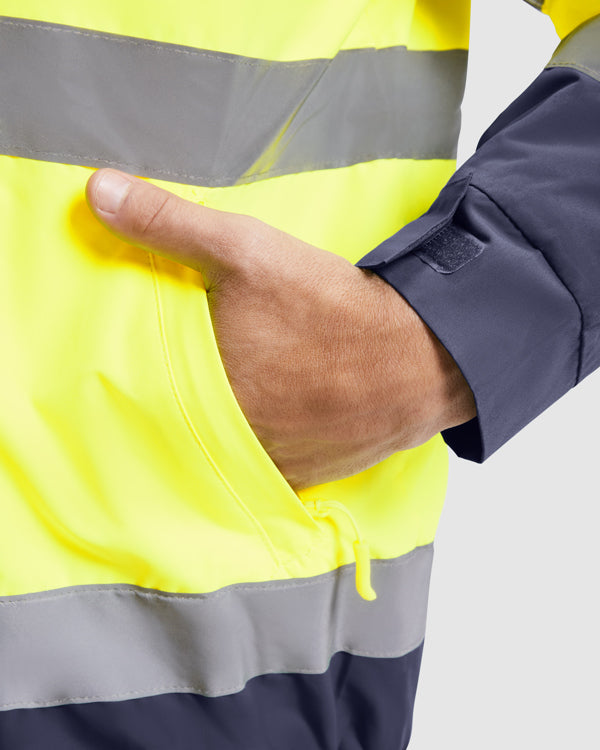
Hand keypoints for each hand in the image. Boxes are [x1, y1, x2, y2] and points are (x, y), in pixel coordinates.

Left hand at [86, 169, 475, 489]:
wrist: (420, 357)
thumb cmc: (330, 307)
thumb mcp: (247, 250)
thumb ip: (169, 223)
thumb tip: (98, 191)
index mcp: (199, 388)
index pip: (142, 387)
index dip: (144, 368)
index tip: (148, 355)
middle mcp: (227, 436)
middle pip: (183, 418)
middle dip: (183, 394)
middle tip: (201, 368)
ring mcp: (266, 462)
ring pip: (224, 446)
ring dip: (222, 424)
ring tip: (237, 393)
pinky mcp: (302, 474)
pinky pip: (265, 465)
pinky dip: (262, 444)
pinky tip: (273, 418)